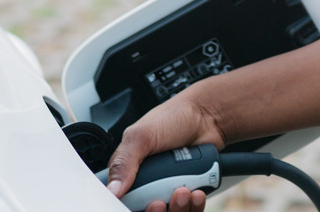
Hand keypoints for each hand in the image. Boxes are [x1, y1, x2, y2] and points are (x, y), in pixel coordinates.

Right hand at [106, 95, 225, 211]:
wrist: (208, 116)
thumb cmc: (173, 119)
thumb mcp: (141, 136)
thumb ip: (123, 162)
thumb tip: (112, 189)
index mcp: (128, 171)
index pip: (121, 199)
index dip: (127, 205)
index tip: (139, 203)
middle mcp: (148, 184)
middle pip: (146, 211)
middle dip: (155, 210)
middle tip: (159, 201)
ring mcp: (169, 190)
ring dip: (178, 208)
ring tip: (182, 191)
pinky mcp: (189, 193)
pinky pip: (190, 210)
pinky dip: (194, 205)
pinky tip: (195, 192)